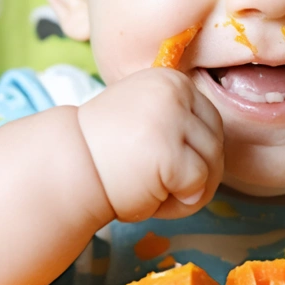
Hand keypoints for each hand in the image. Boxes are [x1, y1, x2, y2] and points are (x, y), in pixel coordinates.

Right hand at [75, 68, 223, 221]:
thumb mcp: (148, 120)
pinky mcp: (170, 153)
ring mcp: (172, 120)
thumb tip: (220, 150)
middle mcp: (175, 91)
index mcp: (172, 80)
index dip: (193, 153)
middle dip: (197, 175)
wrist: (65, 170)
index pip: (211, 123)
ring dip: (188, 192)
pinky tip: (151, 199)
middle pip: (217, 144)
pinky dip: (179, 204)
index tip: (161, 163)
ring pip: (212, 167)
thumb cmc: (107, 155)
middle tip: (160, 185)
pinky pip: (198, 186)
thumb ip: (182, 124)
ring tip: (153, 191)